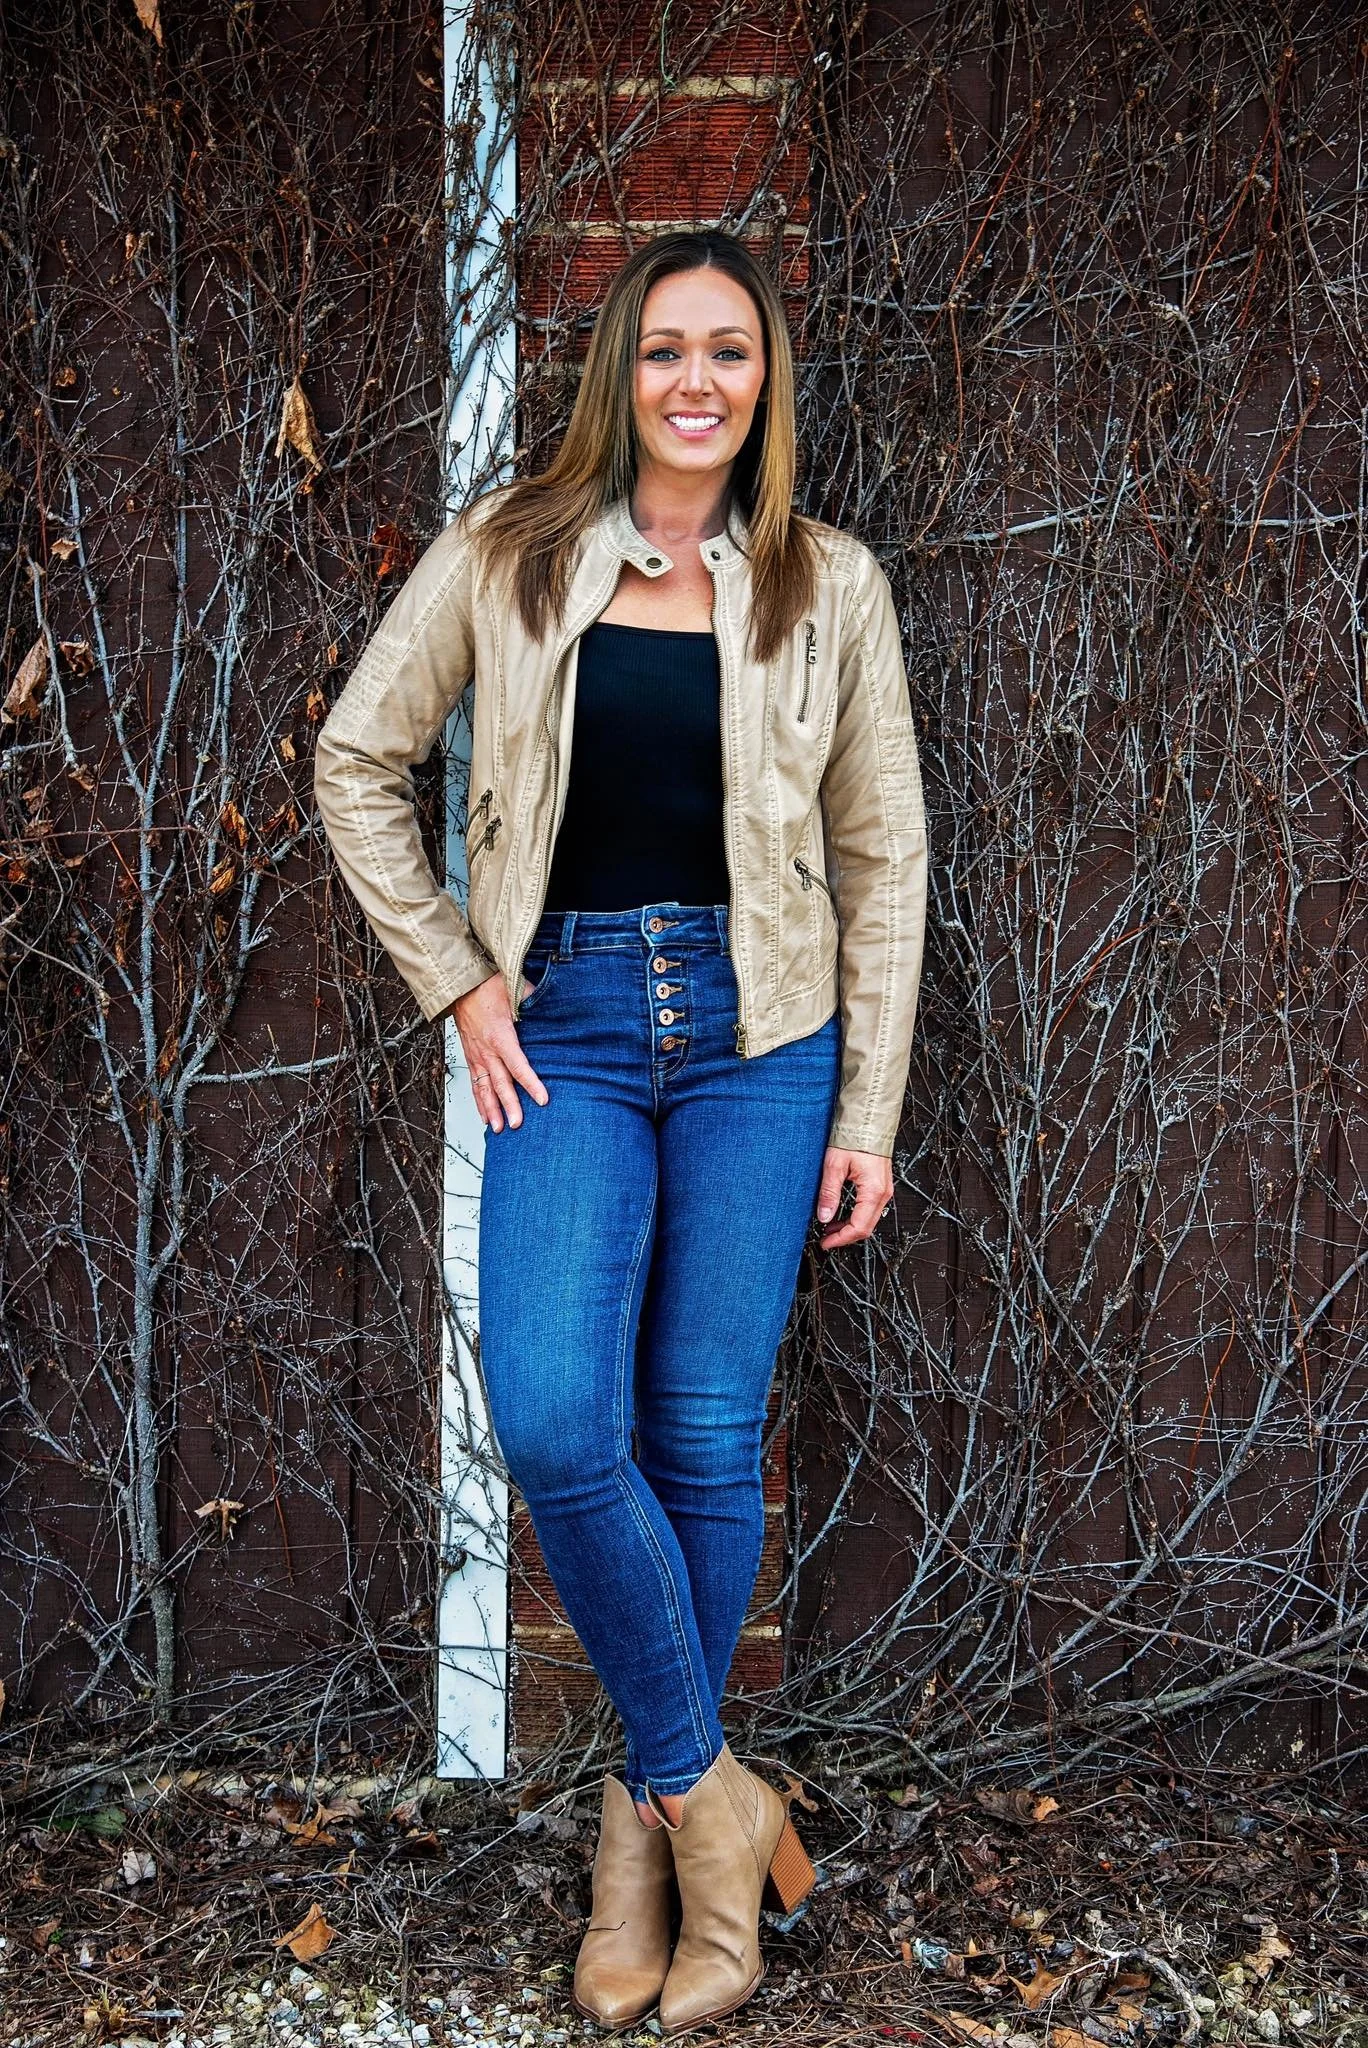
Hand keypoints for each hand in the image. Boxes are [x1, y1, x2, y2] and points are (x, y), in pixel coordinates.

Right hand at [447, 971, 549, 1132]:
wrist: (461, 986)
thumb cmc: (488, 987)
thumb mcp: (516, 990)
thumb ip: (536, 1002)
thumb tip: (558, 1007)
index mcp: (501, 1036)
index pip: (518, 1065)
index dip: (531, 1083)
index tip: (543, 1099)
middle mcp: (487, 1050)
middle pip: (500, 1083)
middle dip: (509, 1106)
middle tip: (518, 1124)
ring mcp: (476, 1056)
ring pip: (484, 1088)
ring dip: (491, 1110)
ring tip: (498, 1129)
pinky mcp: (470, 1057)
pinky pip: (474, 1084)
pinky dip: (478, 1102)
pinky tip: (484, 1116)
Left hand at [814, 1147, 893, 1249]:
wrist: (869, 1121)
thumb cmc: (855, 1138)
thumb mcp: (834, 1166)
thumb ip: (829, 1193)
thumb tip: (824, 1216)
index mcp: (873, 1191)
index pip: (858, 1227)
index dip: (840, 1239)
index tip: (825, 1243)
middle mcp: (883, 1193)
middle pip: (866, 1228)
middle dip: (844, 1236)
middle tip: (825, 1239)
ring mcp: (884, 1190)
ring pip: (868, 1220)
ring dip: (849, 1227)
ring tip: (829, 1227)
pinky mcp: (880, 1185)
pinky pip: (870, 1209)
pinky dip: (855, 1216)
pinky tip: (841, 1214)